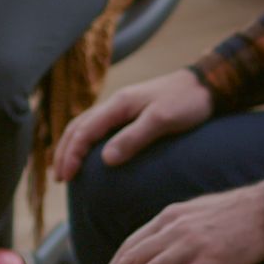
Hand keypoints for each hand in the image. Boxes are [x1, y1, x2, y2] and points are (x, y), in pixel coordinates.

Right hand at [55, 69, 213, 182]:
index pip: (84, 131)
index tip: (66, 177)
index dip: (72, 155)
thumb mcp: (162, 120)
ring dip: (71, 146)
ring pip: (84, 125)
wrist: (205, 85)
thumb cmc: (186, 102)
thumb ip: (133, 138)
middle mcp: (114, 104)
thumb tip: (105, 160)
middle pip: (77, 127)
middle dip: (64, 152)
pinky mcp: (129, 112)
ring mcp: (120, 107)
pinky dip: (85, 140)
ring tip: (65, 167)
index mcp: (118, 105)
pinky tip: (89, 153)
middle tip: (58, 178)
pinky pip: (97, 126)